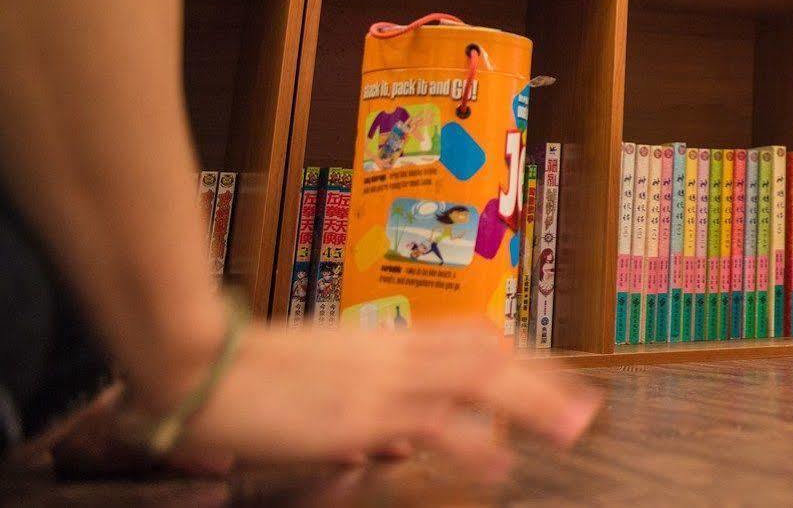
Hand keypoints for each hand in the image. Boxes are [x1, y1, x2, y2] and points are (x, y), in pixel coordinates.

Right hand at [154, 323, 598, 479]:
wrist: (197, 365)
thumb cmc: (245, 378)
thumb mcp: (318, 393)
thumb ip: (364, 418)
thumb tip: (396, 447)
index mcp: (384, 343)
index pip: (469, 339)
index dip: (517, 356)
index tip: (554, 373)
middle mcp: (393, 354)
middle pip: (488, 355)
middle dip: (543, 380)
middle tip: (586, 406)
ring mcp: (380, 381)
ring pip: (479, 380)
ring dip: (532, 404)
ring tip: (573, 429)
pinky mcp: (360, 414)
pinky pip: (433, 423)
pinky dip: (473, 442)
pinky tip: (501, 464)